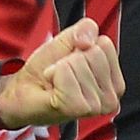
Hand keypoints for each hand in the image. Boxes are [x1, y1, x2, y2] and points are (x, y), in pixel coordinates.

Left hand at [0, 18, 122, 126]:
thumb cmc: (48, 67)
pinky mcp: (78, 109)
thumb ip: (85, 29)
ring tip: (58, 82)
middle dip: (71, 58)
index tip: (72, 61)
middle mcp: (111, 96)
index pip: (105, 44)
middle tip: (63, 73)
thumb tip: (88, 42)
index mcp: (114, 80)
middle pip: (94, 53)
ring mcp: (97, 106)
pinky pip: (65, 74)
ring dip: (60, 68)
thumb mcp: (69, 39)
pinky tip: (53, 88)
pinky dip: (53, 74)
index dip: (82, 46)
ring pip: (79, 63)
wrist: (25, 89)